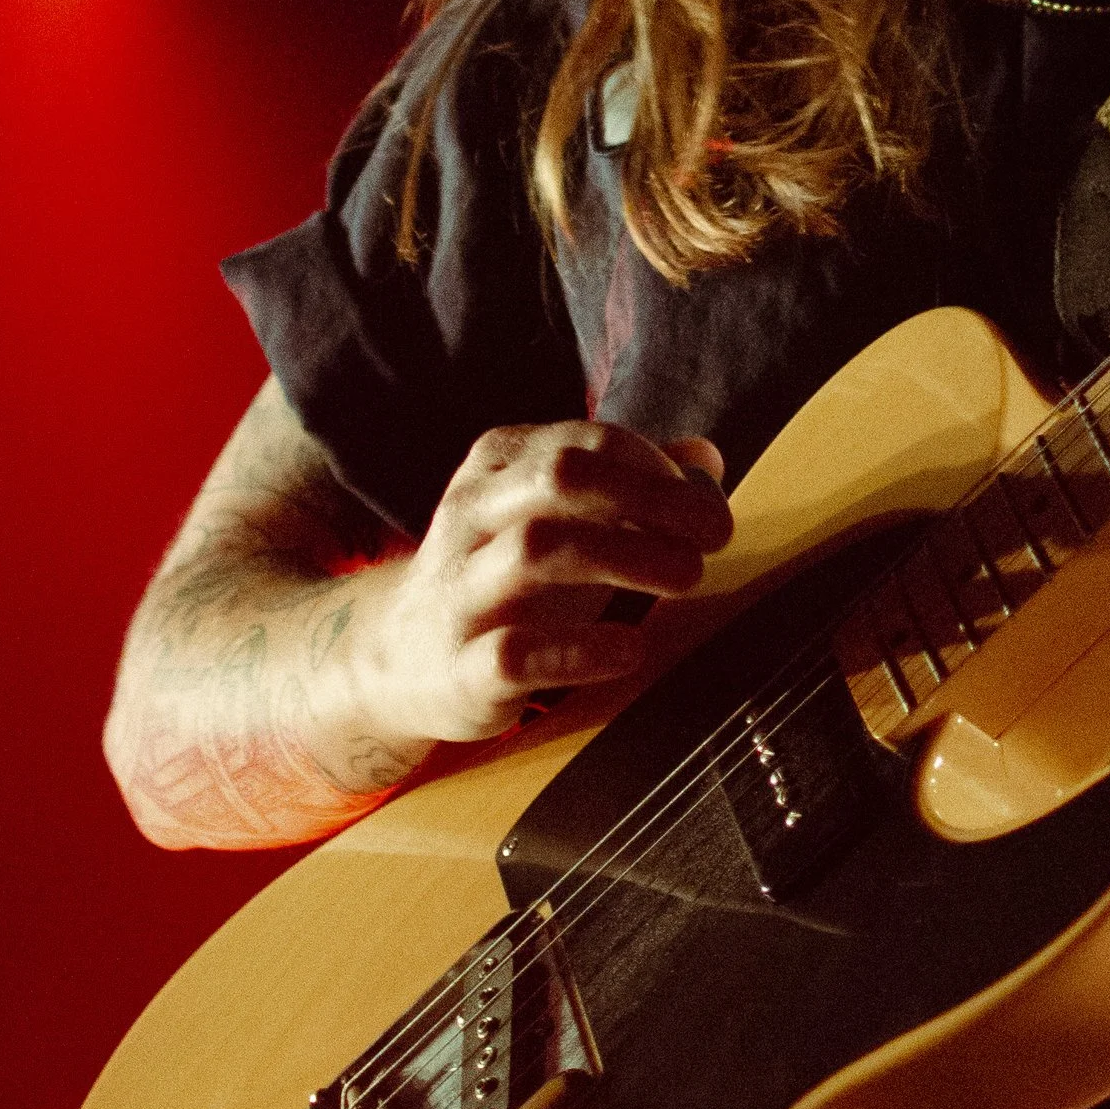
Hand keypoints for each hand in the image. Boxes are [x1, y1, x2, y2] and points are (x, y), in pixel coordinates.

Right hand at [349, 421, 732, 751]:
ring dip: (629, 557)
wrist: (395, 659)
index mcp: (496, 468)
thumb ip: (628, 483)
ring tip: (688, 576)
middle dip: (651, 498)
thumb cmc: (501, 578)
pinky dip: (583, 648)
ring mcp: (462, 591)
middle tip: (715, 533)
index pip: (586, 441)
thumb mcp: (552, 516)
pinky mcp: (462, 667)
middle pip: (563, 477)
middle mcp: (471, 517)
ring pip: (538, 550)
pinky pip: (518, 652)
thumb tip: (707, 459)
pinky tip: (631, 647)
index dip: (657, 467)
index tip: (705, 505)